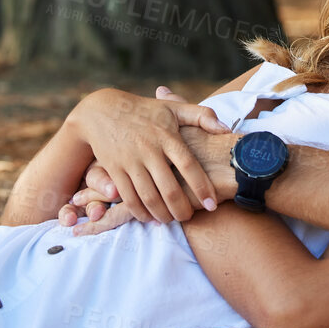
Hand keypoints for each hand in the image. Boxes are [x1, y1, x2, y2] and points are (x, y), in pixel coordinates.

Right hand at [62, 86, 233, 228]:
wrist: (101, 111)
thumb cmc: (145, 110)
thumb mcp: (173, 107)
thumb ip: (203, 116)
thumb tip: (227, 130)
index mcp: (167, 136)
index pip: (189, 166)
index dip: (202, 187)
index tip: (211, 205)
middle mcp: (149, 150)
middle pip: (169, 189)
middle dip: (182, 209)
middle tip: (190, 217)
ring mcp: (130, 161)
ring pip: (149, 198)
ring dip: (163, 214)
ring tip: (173, 220)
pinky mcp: (115, 170)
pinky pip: (129, 198)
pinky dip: (141, 213)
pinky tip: (151, 218)